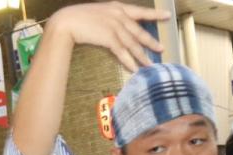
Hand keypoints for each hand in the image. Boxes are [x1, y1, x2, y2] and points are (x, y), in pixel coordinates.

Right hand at [50, 2, 166, 71]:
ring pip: (133, 43)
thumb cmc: (75, 18)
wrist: (66, 22)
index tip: (167, 16)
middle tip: (161, 48)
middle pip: (139, 30)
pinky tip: (135, 69)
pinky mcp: (109, 37)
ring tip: (149, 65)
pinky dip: (129, 61)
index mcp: (116, 7)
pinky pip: (122, 52)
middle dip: (151, 41)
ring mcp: (115, 26)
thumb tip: (110, 28)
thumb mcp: (95, 14)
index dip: (154, 14)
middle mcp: (119, 15)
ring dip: (142, 55)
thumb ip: (106, 19)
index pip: (139, 11)